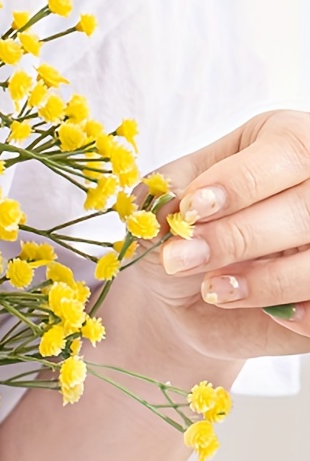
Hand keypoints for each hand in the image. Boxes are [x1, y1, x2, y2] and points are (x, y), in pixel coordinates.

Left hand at [124, 109, 309, 361]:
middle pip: (307, 206)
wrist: (188, 292)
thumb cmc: (183, 231)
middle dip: (238, 236)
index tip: (191, 209)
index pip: (288, 151)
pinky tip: (269, 314)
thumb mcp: (167, 201)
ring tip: (212, 289)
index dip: (241, 182)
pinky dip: (302, 316)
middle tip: (181, 258)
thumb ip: (166, 191)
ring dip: (266, 280)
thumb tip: (165, 195)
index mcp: (291, 143)